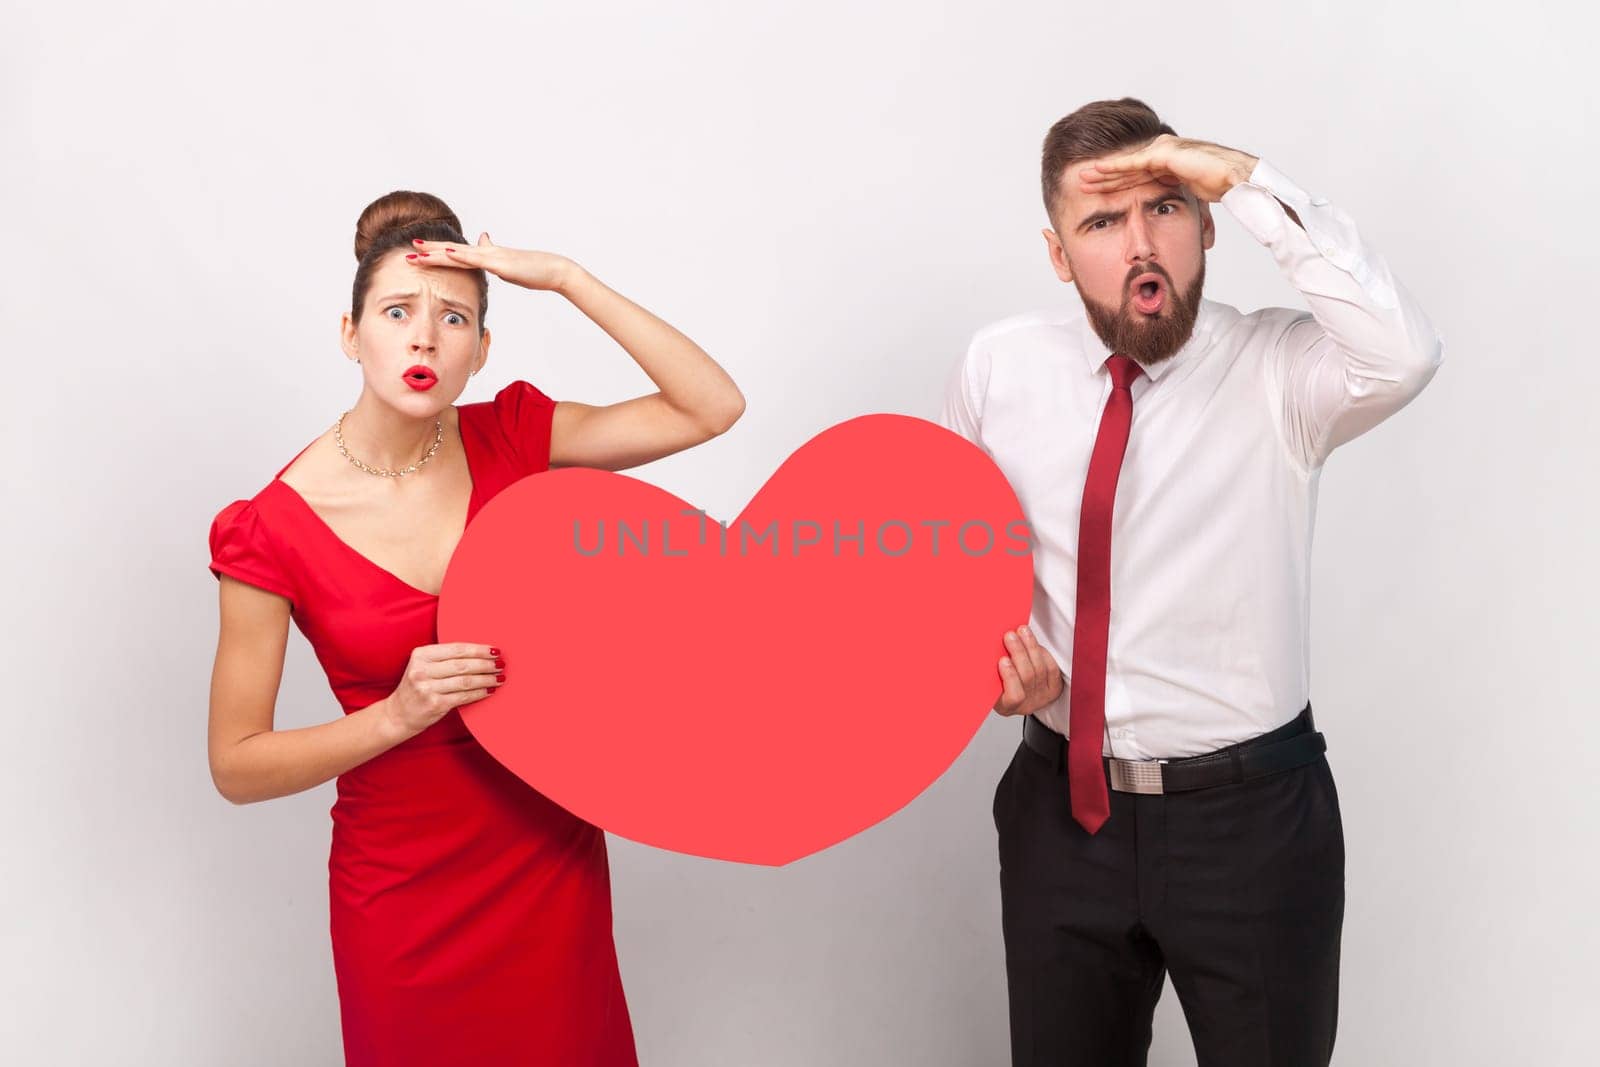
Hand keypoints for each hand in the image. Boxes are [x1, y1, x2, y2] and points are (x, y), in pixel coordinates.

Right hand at [380, 642, 504, 740]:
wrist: (398, 714)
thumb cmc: (417, 687)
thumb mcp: (424, 666)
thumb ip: (445, 658)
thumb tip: (480, 653)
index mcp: (421, 655)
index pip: (456, 649)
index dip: (478, 649)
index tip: (494, 650)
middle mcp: (422, 670)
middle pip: (463, 664)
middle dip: (486, 664)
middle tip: (501, 664)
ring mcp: (427, 688)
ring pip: (466, 680)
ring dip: (486, 679)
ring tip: (499, 677)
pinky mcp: (435, 704)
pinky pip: (464, 696)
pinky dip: (479, 693)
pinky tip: (490, 690)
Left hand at [410, 232, 579, 292]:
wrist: (553, 270)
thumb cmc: (534, 270)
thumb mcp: (508, 265)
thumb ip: (494, 256)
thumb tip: (484, 240)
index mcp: (487, 256)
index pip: (456, 254)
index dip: (437, 253)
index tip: (419, 253)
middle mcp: (486, 252)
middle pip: (452, 251)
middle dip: (429, 251)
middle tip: (408, 248)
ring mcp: (492, 256)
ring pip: (458, 254)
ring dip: (436, 252)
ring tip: (416, 251)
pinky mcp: (500, 263)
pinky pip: (476, 259)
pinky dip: (459, 256)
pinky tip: (446, 253)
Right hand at [993, 625, 1064, 717]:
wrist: (1018, 693)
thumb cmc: (999, 687)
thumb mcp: (988, 685)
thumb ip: (988, 673)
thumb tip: (980, 651)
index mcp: (1007, 707)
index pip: (1014, 696)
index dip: (1010, 677)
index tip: (1002, 660)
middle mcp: (1027, 704)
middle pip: (1028, 677)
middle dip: (1019, 653)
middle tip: (1010, 636)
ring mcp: (1043, 696)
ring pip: (1040, 669)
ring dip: (1030, 646)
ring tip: (1022, 632)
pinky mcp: (1054, 687)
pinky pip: (1052, 667)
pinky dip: (1042, 652)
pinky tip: (1033, 642)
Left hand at [1080, 133, 1258, 203]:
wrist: (1236, 177)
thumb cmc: (1221, 185)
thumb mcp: (1191, 193)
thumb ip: (1177, 195)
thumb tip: (1171, 211)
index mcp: (1169, 162)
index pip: (1137, 173)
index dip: (1117, 182)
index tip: (1098, 191)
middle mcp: (1164, 152)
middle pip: (1128, 167)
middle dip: (1104, 176)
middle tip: (1082, 182)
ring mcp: (1164, 150)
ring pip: (1126, 164)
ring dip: (1103, 171)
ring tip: (1082, 178)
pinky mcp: (1164, 154)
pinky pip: (1133, 163)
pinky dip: (1114, 167)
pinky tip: (1097, 171)